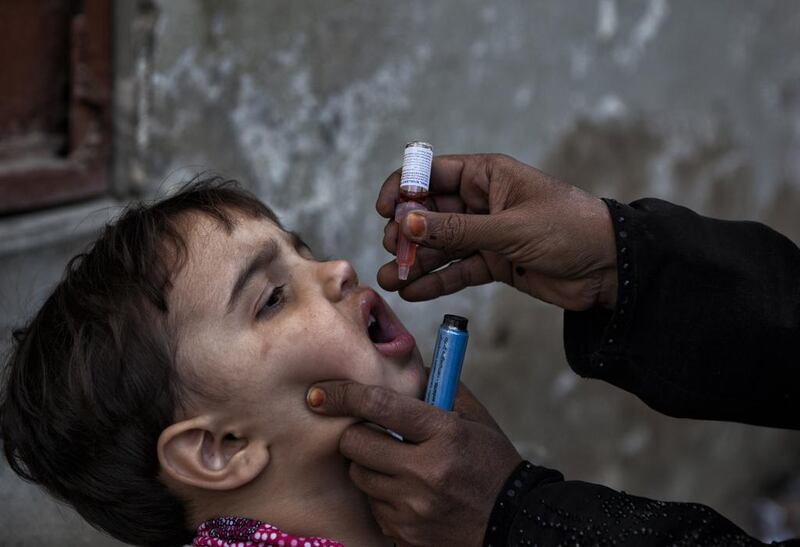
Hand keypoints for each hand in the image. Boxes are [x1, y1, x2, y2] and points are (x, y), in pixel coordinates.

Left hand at [306, 380, 521, 546]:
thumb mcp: (474, 418)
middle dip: (357, 434)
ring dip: (369, 466)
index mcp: (443, 433)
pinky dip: (381, 496)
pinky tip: (407, 493)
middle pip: (356, 444)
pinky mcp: (405, 534)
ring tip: (397, 465)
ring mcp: (413, 507)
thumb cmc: (491, 462)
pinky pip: (372, 507)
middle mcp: (425, 471)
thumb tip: (401, 366)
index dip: (344, 394)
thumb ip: (439, 388)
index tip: (320, 393)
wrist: (514, 522)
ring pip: (359, 476)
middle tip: (372, 434)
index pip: (380, 405)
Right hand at [377, 153, 617, 310]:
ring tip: (390, 279)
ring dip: (414, 261)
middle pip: (430, 212)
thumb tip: (409, 223)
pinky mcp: (494, 262)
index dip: (404, 188)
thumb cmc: (569, 229)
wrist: (610, 268)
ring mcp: (486, 233)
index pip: (432, 173)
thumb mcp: (510, 227)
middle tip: (394, 251)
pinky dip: (435, 280)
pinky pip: (456, 269)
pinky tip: (412, 291)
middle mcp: (482, 201)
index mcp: (487, 175)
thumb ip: (458, 229)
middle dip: (407, 232)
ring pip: (440, 244)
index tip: (385, 210)